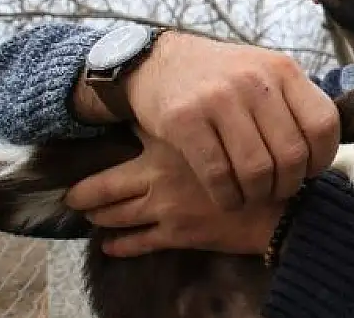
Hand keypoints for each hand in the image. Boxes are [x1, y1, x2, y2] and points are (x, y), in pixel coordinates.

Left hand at [65, 129, 288, 256]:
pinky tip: (110, 246)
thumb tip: (175, 108)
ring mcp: (165, 205)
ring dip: (99, 217)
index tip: (90, 147)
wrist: (281, 203)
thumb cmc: (261, 159)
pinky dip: (120, 245)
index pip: (126, 140)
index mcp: (172, 142)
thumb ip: (204, 115)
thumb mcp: (232, 123)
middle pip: (106, 187)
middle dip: (85, 194)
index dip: (103, 147)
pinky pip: (138, 243)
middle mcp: (160, 173)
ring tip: (89, 216)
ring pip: (116, 215)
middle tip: (72, 196)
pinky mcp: (176, 234)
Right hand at [121, 30, 339, 209]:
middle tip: (276, 190)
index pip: (323, 124)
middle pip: (291, 154)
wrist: (158, 61)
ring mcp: (218, 98)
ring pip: (257, 170)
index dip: (322, 158)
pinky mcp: (184, 119)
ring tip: (252, 195)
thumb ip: (294, 105)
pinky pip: (218, 175)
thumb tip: (323, 155)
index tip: (309, 171)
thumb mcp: (265, 74)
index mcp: (283, 69)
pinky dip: (228, 197)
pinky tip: (227, 198)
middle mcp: (255, 80)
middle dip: (288, 185)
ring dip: (257, 195)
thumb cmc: (222, 78)